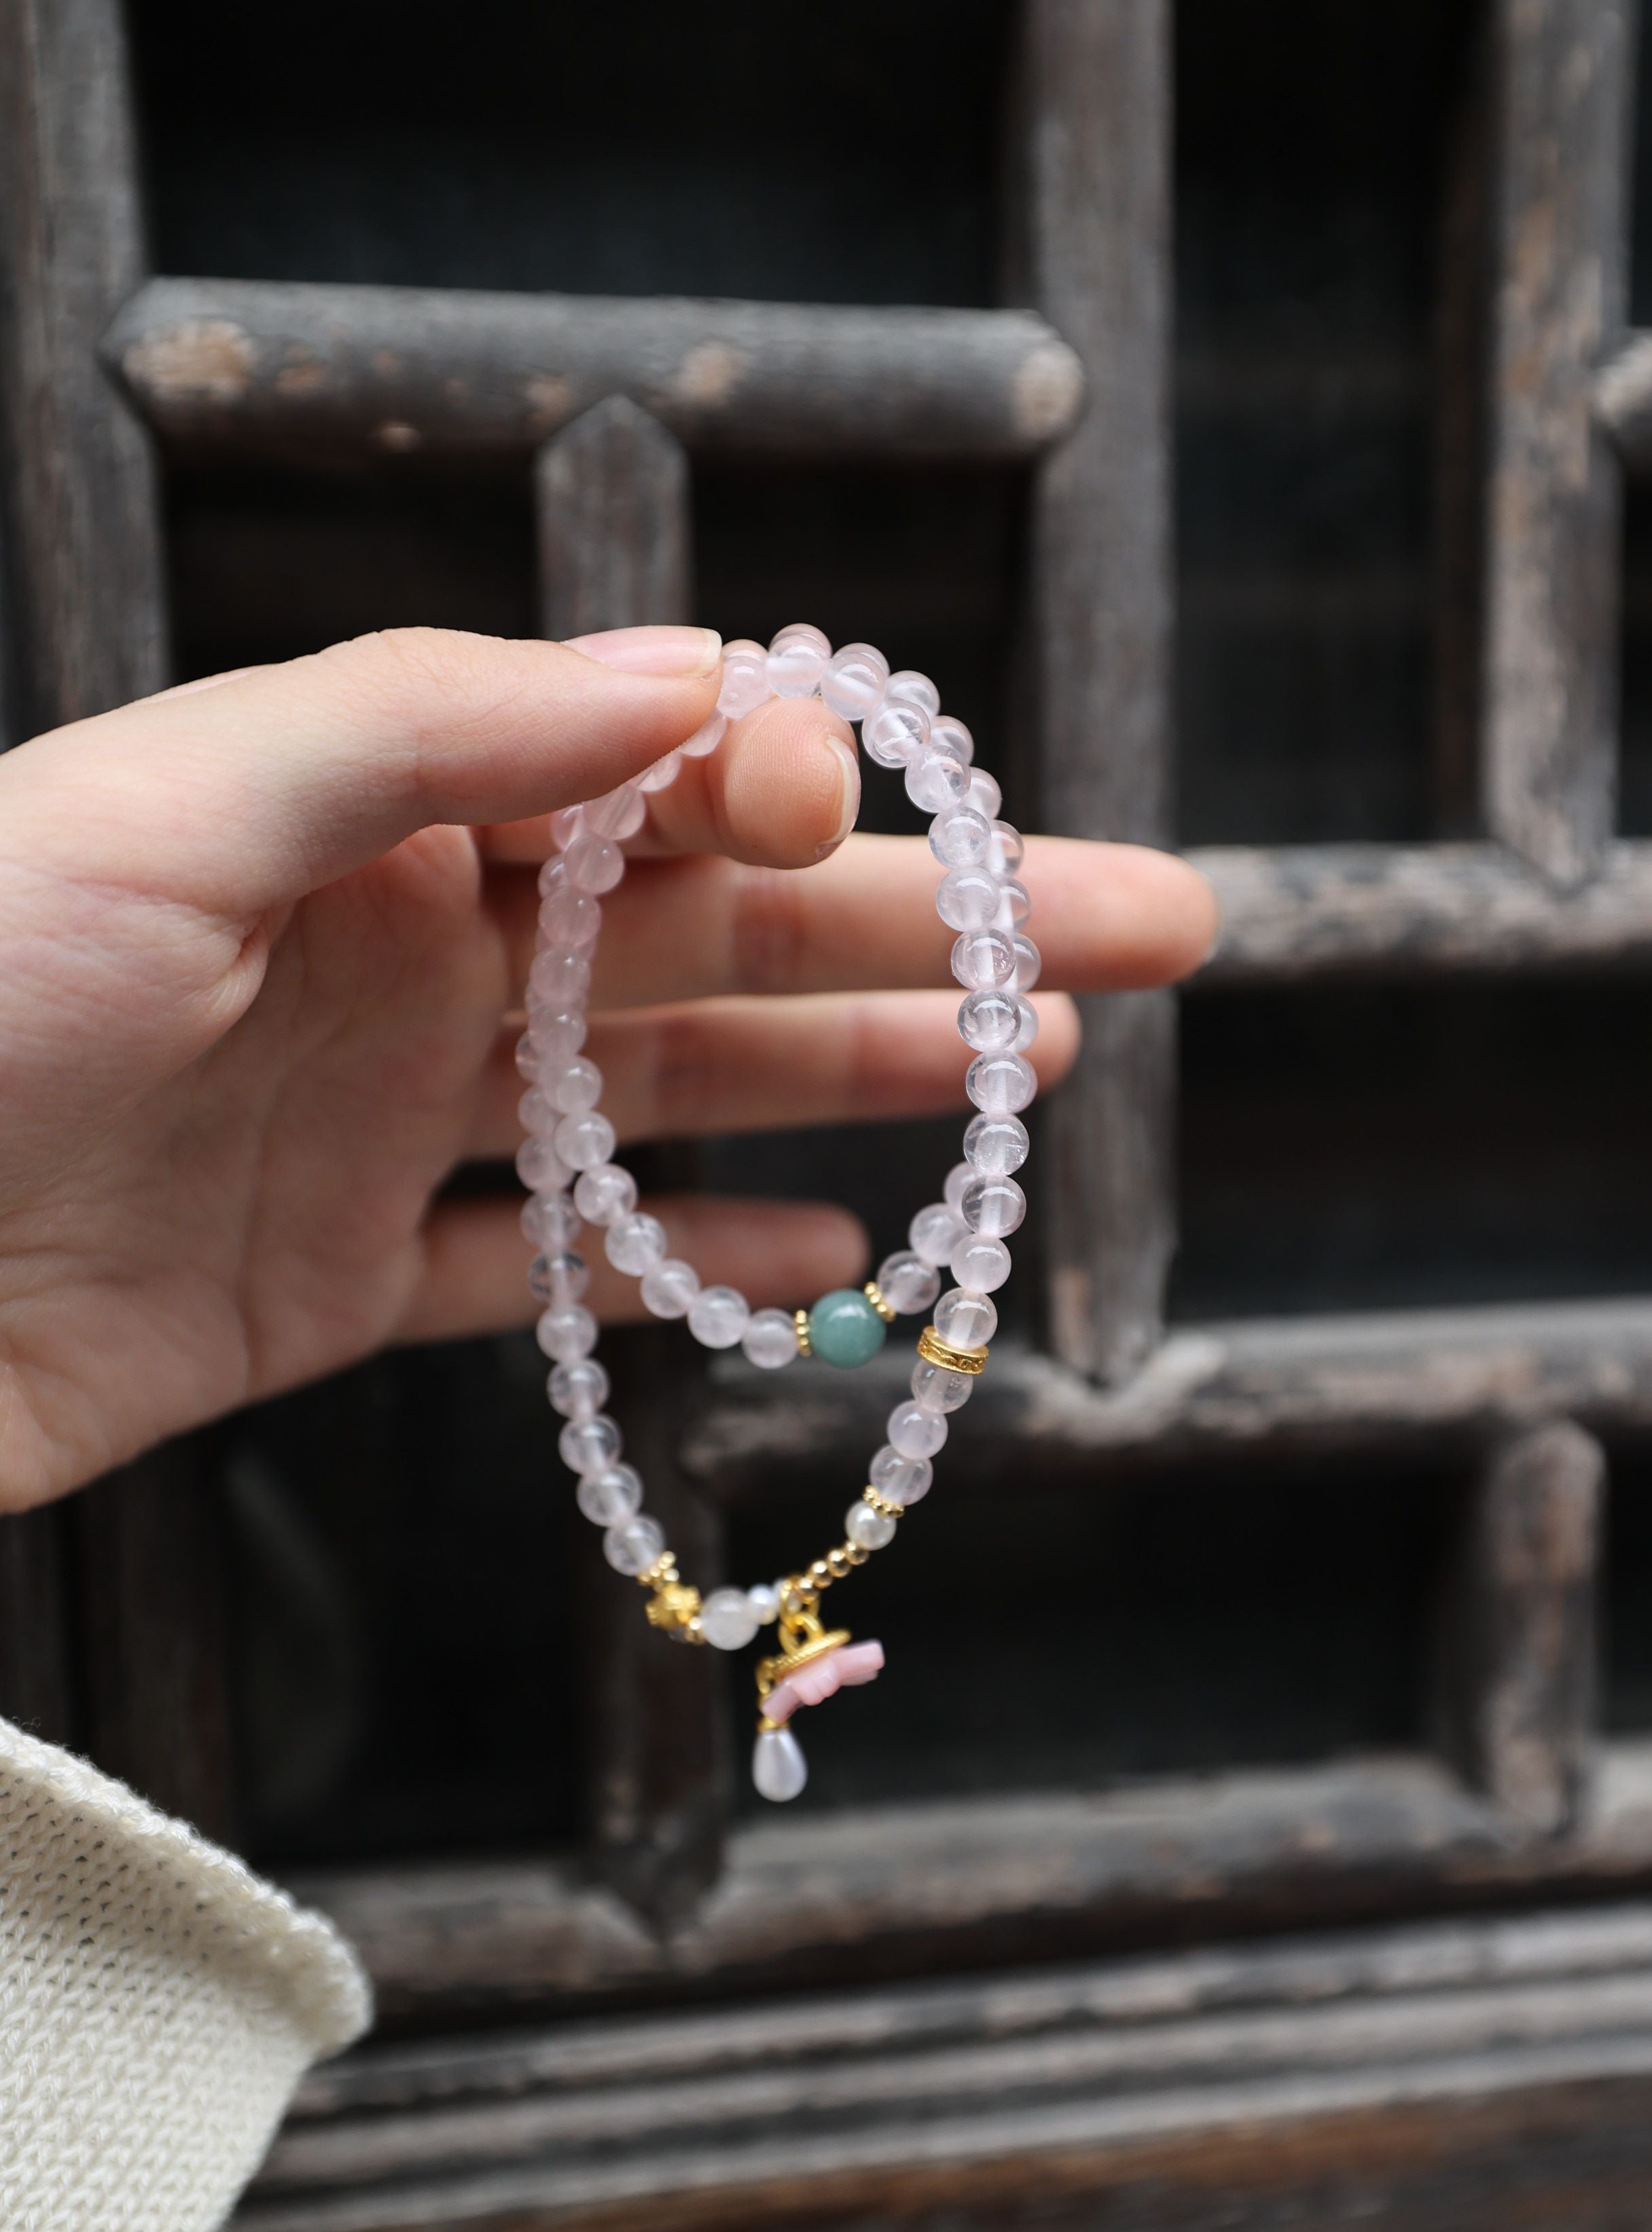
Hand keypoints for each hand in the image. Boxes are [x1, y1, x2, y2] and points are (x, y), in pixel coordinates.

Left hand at [0, 625, 1214, 1510]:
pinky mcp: (326, 1283)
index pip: (648, 775)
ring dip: (855, 1079)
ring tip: (1030, 1072)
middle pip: (716, 935)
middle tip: (1146, 933)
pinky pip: (539, 1272)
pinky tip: (822, 1256)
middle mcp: (400, 952)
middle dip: (935, 928)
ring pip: (667, 1094)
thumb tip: (692, 677)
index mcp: (375, 810)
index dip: (790, 787)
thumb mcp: (167, 805)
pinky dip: (679, 1266)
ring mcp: (375, 1123)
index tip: (886, 819)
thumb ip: (427, 729)